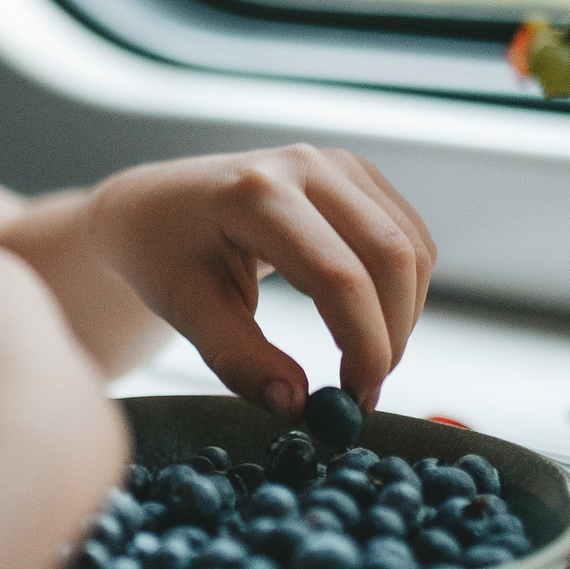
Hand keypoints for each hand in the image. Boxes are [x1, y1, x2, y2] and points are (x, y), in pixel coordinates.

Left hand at [85, 144, 435, 413]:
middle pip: (390, 257)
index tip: (355, 398)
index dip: (363, 345)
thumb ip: (240, 361)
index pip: (338, 276)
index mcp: (255, 194)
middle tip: (364, 389)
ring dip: (403, 315)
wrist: (157, 205)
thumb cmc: (166, 255)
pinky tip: (368, 321)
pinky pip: (409, 237)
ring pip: (412, 248)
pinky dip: (403, 289)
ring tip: (362, 359)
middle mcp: (304, 165)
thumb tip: (296, 406)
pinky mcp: (356, 174)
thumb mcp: (188, 312)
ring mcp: (336, 163)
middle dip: (392, 335)